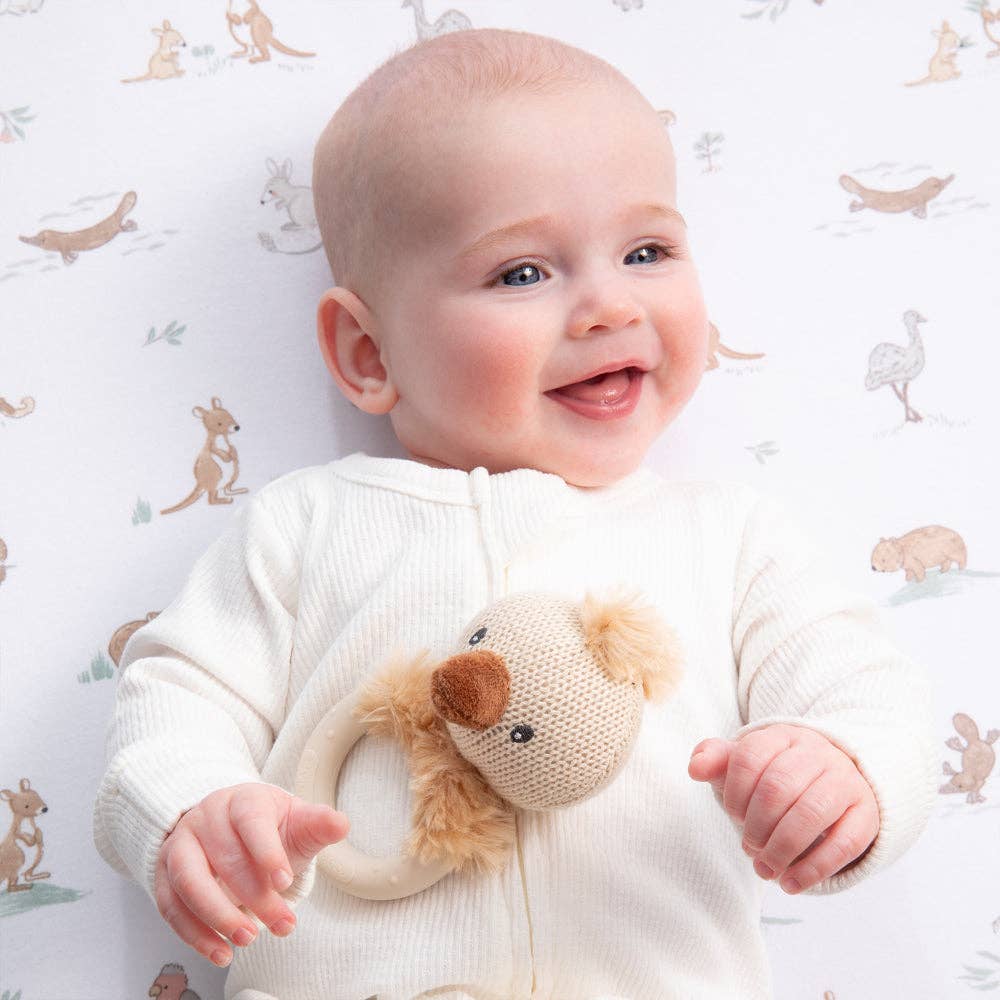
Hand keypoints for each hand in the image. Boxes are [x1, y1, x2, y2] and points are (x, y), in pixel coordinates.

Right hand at [154, 782, 349, 967]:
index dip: (267, 851)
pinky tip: (220, 951)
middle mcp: (207, 817)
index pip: (251, 821)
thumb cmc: (270, 829)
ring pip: (189, 880)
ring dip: (217, 915)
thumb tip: (341, 824)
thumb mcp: (297, 823)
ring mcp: (181, 844)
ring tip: (247, 939)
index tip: (285, 882)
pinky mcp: (164, 874)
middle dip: (254, 896)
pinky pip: (171, 906)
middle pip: (225, 857)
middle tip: (282, 924)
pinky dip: (194, 933)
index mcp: (243, 799)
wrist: (234, 831)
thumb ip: (318, 825)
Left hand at [688, 724, 877, 893]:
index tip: (733, 814)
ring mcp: (846, 782)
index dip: (734, 793)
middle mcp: (817, 753)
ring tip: (765, 868)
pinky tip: (790, 883)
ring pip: (810, 815)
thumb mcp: (747, 763)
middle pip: (778, 787)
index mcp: (782, 736)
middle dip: (756, 825)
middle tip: (749, 847)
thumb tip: (695, 767)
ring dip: (781, 849)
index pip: (750, 756)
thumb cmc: (779, 775)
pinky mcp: (867, 815)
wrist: (837, 780)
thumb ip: (717, 760)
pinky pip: (842, 845)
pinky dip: (812, 869)